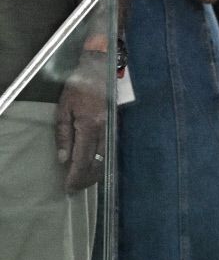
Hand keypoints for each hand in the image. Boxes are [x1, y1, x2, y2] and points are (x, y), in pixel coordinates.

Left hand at [55, 75, 107, 192]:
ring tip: (84, 182)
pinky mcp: (115, 126)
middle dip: (86, 179)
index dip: (75, 175)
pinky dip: (101, 162)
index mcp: (89, 126)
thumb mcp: (63, 110)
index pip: (82, 158)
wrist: (99, 71)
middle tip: (75, 189)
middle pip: (97, 162)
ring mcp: (112, 128)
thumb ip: (63, 135)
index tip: (69, 187)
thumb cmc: (77, 89)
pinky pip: (109, 150)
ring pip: (105, 158)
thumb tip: (63, 159)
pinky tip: (95, 167)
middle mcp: (104, 130)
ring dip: (95, 173)